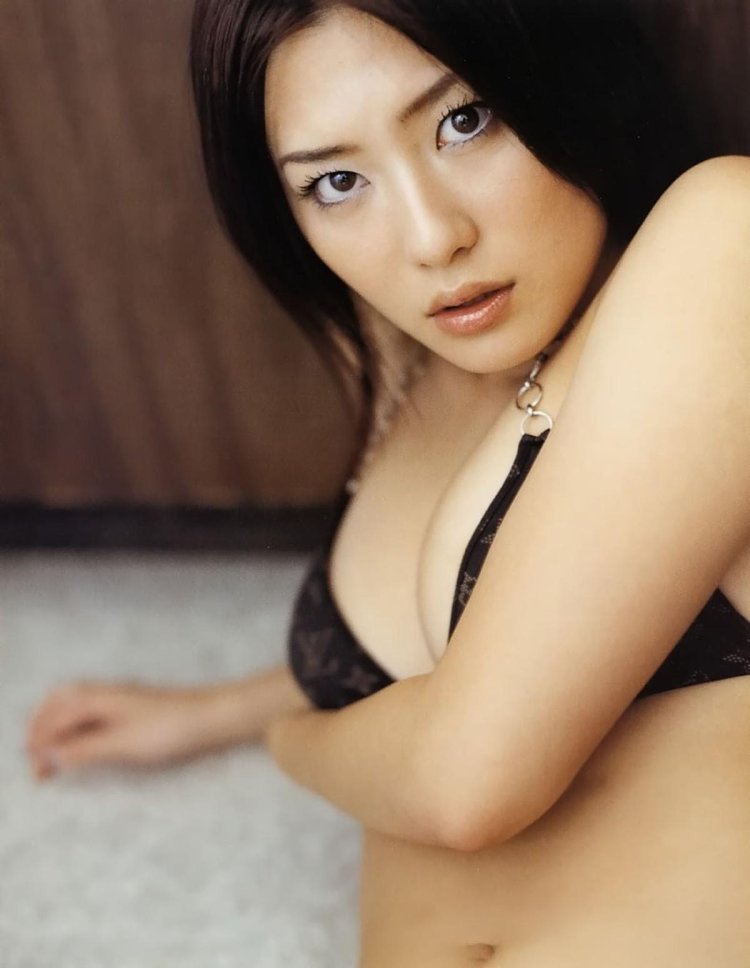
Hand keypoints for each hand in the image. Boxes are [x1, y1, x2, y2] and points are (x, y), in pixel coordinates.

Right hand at [25, 679, 229, 779]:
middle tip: (35, 759)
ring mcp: (119, 699)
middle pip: (59, 703)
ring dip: (59, 729)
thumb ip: (85, 749)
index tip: (36, 769)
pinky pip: (92, 713)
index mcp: (98, 697)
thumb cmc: (170, 729)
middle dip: (42, 728)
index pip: (55, 716)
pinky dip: (78, 729)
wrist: (211, 717)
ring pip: (75, 707)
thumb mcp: (123, 744)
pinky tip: (82, 747)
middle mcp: (105, 693)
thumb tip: (51, 756)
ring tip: (53, 757)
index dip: (40, 742)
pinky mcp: (132, 709)